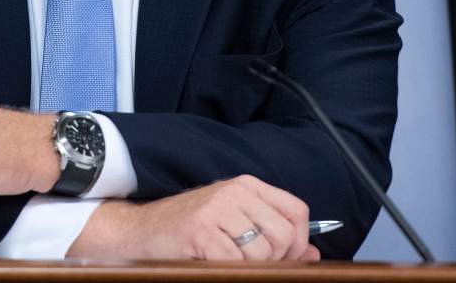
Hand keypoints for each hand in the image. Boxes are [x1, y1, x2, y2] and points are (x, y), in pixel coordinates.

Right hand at [68, 175, 319, 261]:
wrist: (142, 230)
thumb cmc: (191, 229)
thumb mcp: (235, 223)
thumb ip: (273, 234)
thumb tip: (313, 254)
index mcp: (247, 186)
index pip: (297, 211)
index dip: (299, 241)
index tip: (286, 257)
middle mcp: (235, 192)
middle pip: (284, 235)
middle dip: (275, 260)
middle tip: (250, 264)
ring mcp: (217, 209)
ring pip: (262, 253)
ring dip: (249, 267)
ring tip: (227, 261)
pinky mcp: (201, 231)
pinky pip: (235, 263)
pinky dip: (228, 269)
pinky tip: (211, 262)